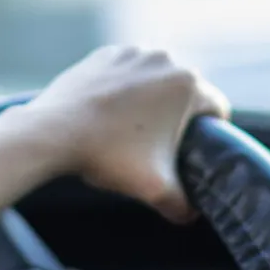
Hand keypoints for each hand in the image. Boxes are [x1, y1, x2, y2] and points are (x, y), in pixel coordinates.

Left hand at [27, 46, 229, 223]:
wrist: (53, 132)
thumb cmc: (108, 156)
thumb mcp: (154, 188)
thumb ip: (182, 205)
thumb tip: (190, 215)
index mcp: (188, 84)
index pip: (216, 109)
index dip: (209, 133)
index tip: (190, 152)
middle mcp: (165, 60)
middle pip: (186, 94)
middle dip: (177, 118)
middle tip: (157, 147)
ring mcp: (132, 53)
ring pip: (156, 81)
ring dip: (151, 101)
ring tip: (132, 131)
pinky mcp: (105, 55)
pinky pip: (127, 73)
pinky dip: (124, 90)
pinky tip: (110, 114)